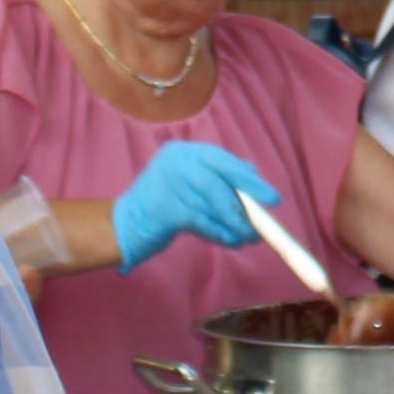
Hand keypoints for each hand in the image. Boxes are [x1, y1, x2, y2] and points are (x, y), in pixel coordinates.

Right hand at [109, 139, 275, 269]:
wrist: (122, 225)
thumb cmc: (161, 204)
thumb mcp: (187, 184)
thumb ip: (216, 177)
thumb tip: (253, 174)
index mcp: (182, 152)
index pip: (222, 160)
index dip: (248, 179)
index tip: (271, 196)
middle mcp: (174, 161)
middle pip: (219, 181)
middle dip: (244, 203)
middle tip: (261, 222)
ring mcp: (166, 183)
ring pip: (211, 204)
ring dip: (233, 224)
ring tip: (247, 237)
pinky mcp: (163, 208)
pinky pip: (200, 221)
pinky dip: (218, 233)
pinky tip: (230, 241)